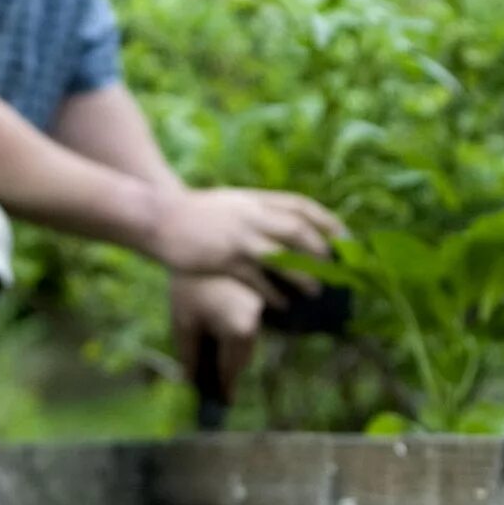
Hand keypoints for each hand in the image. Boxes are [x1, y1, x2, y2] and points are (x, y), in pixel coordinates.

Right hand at [145, 186, 345, 290]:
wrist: (159, 216)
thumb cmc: (193, 212)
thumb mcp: (229, 202)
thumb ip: (254, 211)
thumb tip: (279, 224)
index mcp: (253, 199)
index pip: (300, 205)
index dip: (326, 220)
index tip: (344, 235)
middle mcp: (250, 215)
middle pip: (298, 229)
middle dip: (321, 250)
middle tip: (335, 269)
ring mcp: (238, 237)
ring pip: (282, 256)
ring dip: (303, 275)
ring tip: (316, 292)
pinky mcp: (225, 259)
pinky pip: (258, 279)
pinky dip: (273, 293)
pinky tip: (282, 305)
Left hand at [172, 272, 264, 401]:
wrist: (195, 238)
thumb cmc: (188, 285)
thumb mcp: (184, 323)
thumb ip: (190, 356)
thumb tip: (193, 382)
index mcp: (241, 329)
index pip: (232, 369)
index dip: (225, 388)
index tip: (222, 403)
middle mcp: (259, 319)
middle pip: (244, 355)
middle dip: (228, 369)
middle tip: (213, 382)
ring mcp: (265, 304)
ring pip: (250, 338)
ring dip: (235, 349)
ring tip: (213, 354)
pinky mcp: (263, 292)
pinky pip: (253, 320)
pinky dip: (240, 330)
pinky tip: (221, 328)